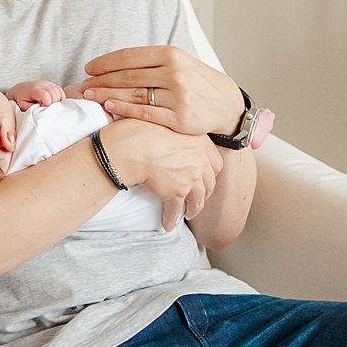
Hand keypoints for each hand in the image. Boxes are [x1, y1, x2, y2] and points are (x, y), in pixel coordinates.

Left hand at [6, 79, 65, 108]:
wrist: (21, 89)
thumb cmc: (22, 100)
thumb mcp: (23, 106)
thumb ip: (33, 109)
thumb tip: (44, 111)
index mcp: (34, 89)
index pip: (45, 95)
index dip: (47, 104)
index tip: (43, 108)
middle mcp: (42, 84)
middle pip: (54, 94)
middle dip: (52, 104)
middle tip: (45, 108)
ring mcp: (49, 83)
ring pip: (59, 93)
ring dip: (56, 102)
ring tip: (48, 105)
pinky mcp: (53, 85)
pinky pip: (61, 92)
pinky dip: (59, 99)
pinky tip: (53, 102)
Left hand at [80, 47, 244, 140]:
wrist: (228, 106)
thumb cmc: (198, 82)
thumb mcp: (180, 62)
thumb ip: (152, 62)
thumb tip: (116, 63)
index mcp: (172, 54)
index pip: (130, 56)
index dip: (106, 62)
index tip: (89, 68)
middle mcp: (175, 73)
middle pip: (128, 76)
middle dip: (101, 80)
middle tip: (82, 84)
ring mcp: (178, 96)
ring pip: (134, 95)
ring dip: (107, 95)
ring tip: (89, 95)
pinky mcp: (180, 119)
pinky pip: (145, 114)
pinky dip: (124, 110)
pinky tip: (108, 108)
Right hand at [102, 118, 221, 232]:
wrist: (130, 148)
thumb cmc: (140, 132)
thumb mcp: (167, 123)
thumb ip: (179, 133)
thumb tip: (175, 139)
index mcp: (201, 142)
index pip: (216, 162)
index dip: (210, 173)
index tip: (204, 178)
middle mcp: (201, 160)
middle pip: (209, 183)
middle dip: (203, 193)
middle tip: (196, 198)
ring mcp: (191, 178)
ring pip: (197, 200)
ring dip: (192, 209)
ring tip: (187, 213)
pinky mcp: (178, 192)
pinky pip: (177, 210)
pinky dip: (171, 218)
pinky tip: (167, 223)